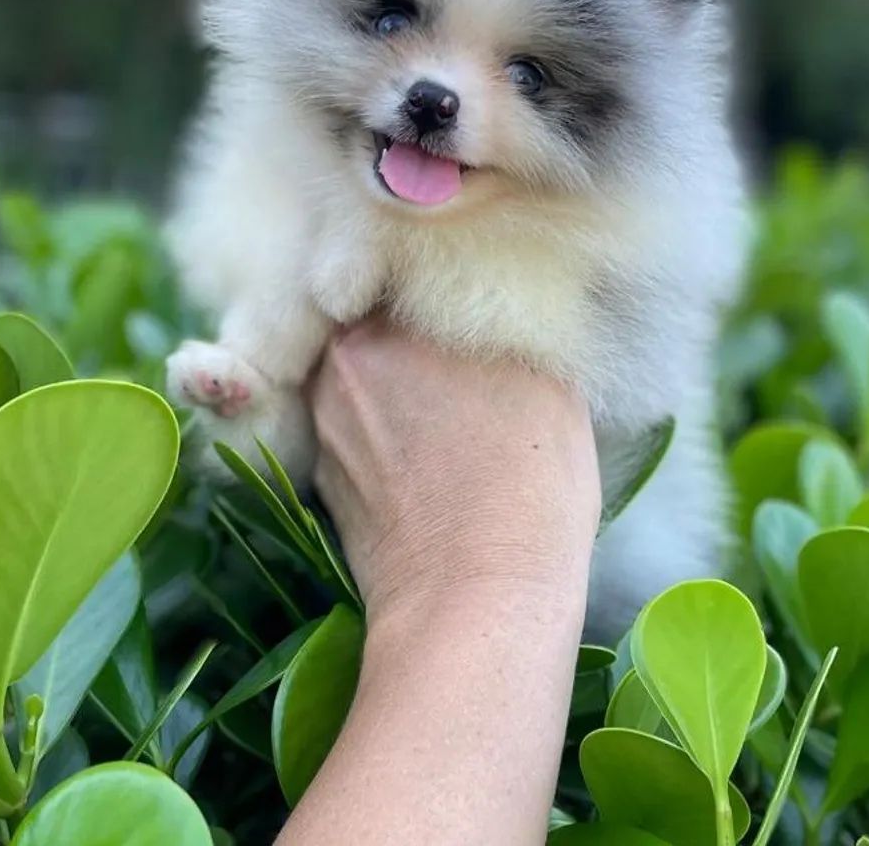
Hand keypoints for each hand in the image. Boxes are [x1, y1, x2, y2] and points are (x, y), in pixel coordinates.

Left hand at [307, 316, 600, 623]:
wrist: (476, 599)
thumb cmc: (531, 485)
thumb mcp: (549, 381)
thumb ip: (508, 326)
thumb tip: (500, 306)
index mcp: (398, 318)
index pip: (410, 270)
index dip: (441, 286)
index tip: (470, 305)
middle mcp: (347, 357)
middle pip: (377, 320)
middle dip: (411, 334)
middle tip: (459, 360)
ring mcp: (325, 416)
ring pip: (360, 374)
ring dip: (391, 381)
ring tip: (444, 416)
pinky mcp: (319, 471)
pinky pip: (349, 426)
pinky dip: (377, 430)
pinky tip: (422, 460)